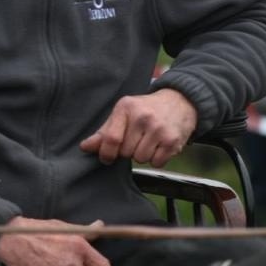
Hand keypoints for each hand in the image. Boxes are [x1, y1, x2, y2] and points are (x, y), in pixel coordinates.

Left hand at [80, 89, 197, 166]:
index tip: (106, 157)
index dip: (106, 153)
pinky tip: (159, 145)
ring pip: (141, 159)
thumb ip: (104, 131)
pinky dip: (156, 159)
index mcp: (126, 108)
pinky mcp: (173, 141)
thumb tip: (85, 147)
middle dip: (128, 151)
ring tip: (148, 141)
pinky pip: (156, 163)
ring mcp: (159, 129)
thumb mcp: (123, 113)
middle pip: (126, 152)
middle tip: (136, 139)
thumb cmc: (146, 109)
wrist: (180, 102)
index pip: (111, 138)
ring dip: (143, 155)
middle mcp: (143, 117)